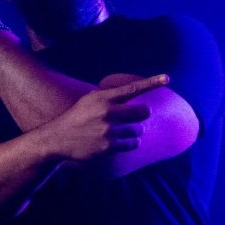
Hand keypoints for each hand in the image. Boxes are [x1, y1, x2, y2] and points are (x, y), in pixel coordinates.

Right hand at [48, 74, 168, 162]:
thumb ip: (110, 97)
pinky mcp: (109, 146)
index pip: (132, 88)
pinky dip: (131, 143)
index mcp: (103, 98)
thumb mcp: (89, 100)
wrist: (58, 139)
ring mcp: (108, 130)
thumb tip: (131, 93)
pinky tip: (119, 141)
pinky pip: (133, 143)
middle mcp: (107, 112)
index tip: (166, 78)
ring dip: (134, 131)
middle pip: (142, 111)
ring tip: (120, 131)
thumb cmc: (76, 117)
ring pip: (139, 130)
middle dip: (142, 114)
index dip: (151, 82)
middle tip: (136, 117)